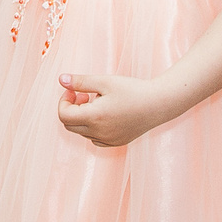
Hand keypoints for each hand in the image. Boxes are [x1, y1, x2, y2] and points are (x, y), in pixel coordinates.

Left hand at [56, 72, 178, 147]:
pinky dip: (93, 128)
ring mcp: (109, 140)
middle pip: (70, 126)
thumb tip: (61, 79)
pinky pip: (95, 139)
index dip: (64, 101)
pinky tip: (105, 114)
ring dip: (83, 117)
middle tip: (85, 95)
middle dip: (72, 109)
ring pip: (82, 132)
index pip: (63, 115)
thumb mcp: (104, 81)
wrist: (159, 104)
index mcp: (94, 117)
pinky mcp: (117, 143)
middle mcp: (100, 133)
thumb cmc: (132, 90)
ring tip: (99, 102)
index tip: (74, 90)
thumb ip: (80, 81)